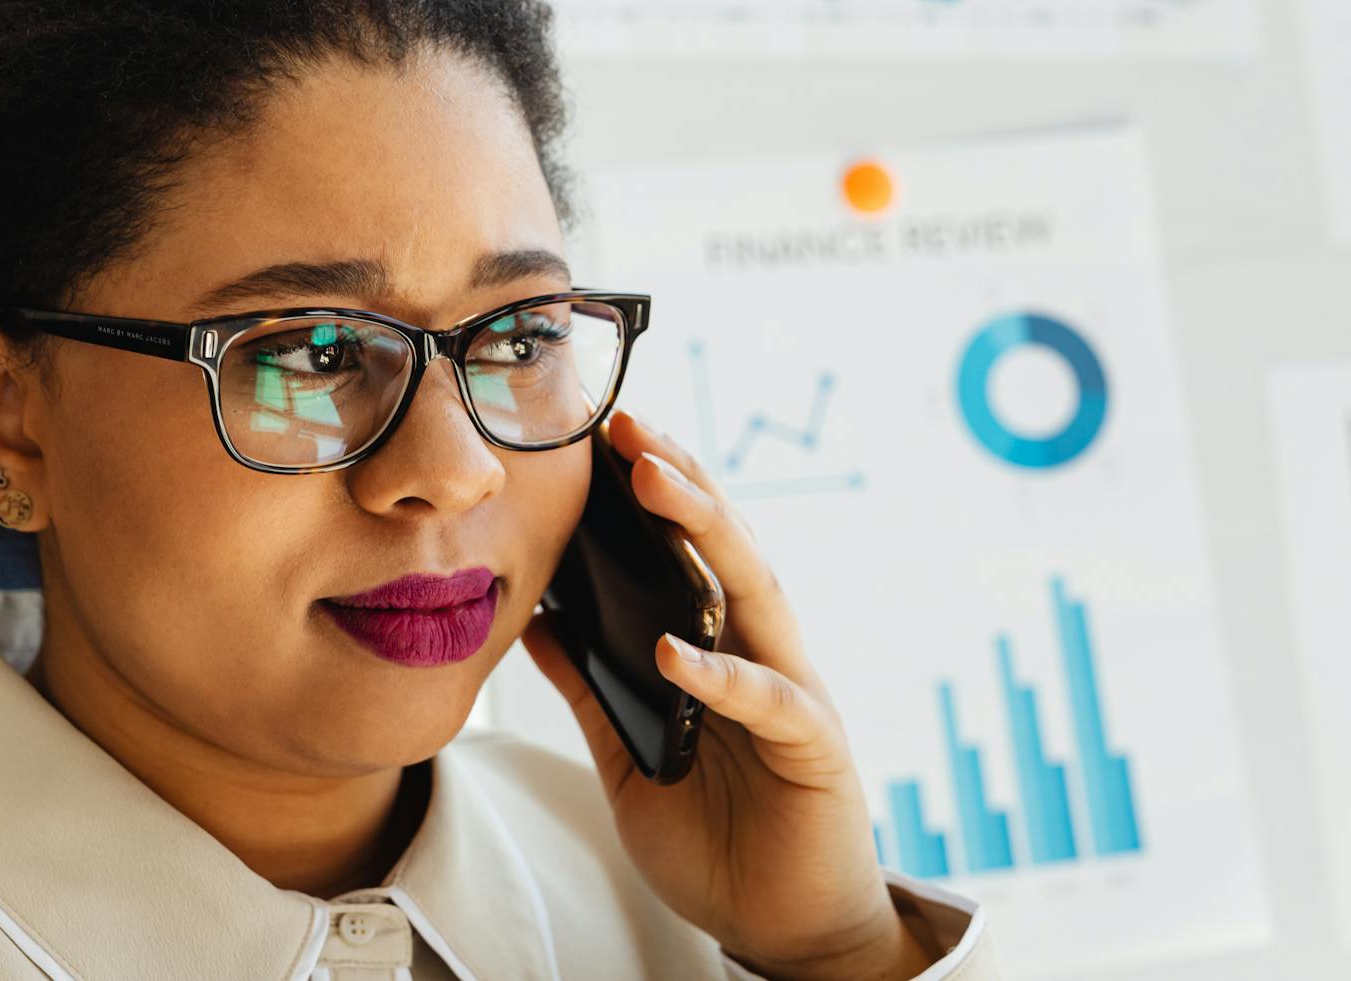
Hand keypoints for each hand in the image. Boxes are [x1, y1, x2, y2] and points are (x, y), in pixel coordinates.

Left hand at [521, 409, 942, 980]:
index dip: (650, 489)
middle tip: (625, 425)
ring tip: (656, 483)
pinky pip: (769, 700)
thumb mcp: (628, 751)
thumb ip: (591, 684)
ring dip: (708, 532)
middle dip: (677, 477)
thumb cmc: (715, 833)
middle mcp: (761, 650)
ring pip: (756, 592)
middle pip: (724, 544)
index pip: (688, 548)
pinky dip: (723, 674)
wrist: (784, 926)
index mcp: (720, 644)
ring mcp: (793, 691)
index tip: (597, 435)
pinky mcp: (814, 747)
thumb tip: (536, 618)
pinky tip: (676, 650)